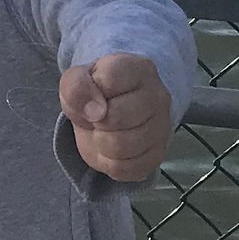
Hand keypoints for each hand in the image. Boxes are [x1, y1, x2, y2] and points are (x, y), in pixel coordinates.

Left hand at [60, 54, 173, 182]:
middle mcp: (159, 97)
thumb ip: (76, 86)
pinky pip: (125, 170)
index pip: (110, 79)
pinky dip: (109, 163)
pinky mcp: (157, 156)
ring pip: (121, 148)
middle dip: (95, 121)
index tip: (92, 93)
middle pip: (116, 118)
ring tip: (103, 132)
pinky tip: (112, 149)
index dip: (90, 90)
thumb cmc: (95, 91)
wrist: (112, 110)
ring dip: (101, 143)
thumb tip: (94, 112)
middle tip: (96, 117)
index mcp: (140, 69)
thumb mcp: (76, 79)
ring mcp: (162, 128)